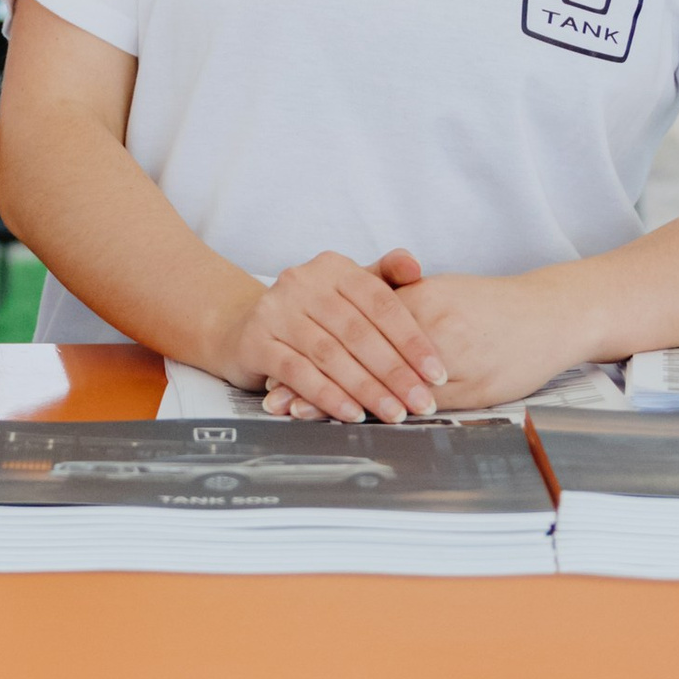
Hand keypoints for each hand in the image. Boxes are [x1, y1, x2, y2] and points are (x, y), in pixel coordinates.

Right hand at [224, 249, 445, 421]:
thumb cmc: (309, 314)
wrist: (242, 328)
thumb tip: (415, 265)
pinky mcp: (254, 342)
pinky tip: (352, 413)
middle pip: (358, 332)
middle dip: (395, 372)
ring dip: (366, 388)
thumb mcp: (347, 291)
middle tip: (421, 402)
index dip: (412, 341)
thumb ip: (384, 278)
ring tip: (394, 413)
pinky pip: (297, 373)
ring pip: (330, 355)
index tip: (436, 374)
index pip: (381, 303)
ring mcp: (274, 311)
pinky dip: (328, 396)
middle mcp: (301, 282)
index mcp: (333, 267)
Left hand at [267, 260, 577, 416]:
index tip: (281, 360)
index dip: (317, 345)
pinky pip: (418, 406)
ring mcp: (450, 360)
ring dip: (339, 400)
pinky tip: (360, 427)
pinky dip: (384, 415)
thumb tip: (356, 317)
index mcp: (419, 301)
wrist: (553, 315)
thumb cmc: (494, 306)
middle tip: (276, 395)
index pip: (354, 325)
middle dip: (315, 377)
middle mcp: (429, 328)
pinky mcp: (469, 389)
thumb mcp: (442, 292)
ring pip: (383, 384)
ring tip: (298, 416)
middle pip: (359, 354)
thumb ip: (400, 300)